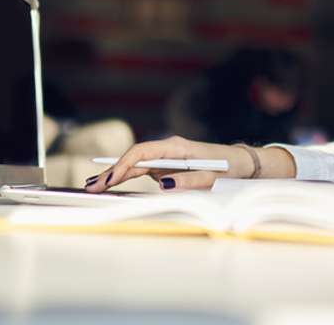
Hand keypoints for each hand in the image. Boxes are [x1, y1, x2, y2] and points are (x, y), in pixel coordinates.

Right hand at [83, 136, 293, 192]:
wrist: (242, 163)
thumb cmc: (229, 168)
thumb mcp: (213, 177)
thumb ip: (189, 181)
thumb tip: (162, 184)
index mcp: (177, 147)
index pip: (143, 152)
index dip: (124, 165)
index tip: (110, 179)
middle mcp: (168, 149)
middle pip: (134, 158)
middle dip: (112, 172)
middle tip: (91, 186)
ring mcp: (165, 157)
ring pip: (134, 164)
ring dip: (114, 175)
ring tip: (91, 185)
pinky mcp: (166, 165)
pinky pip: (141, 170)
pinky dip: (125, 176)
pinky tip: (109, 182)